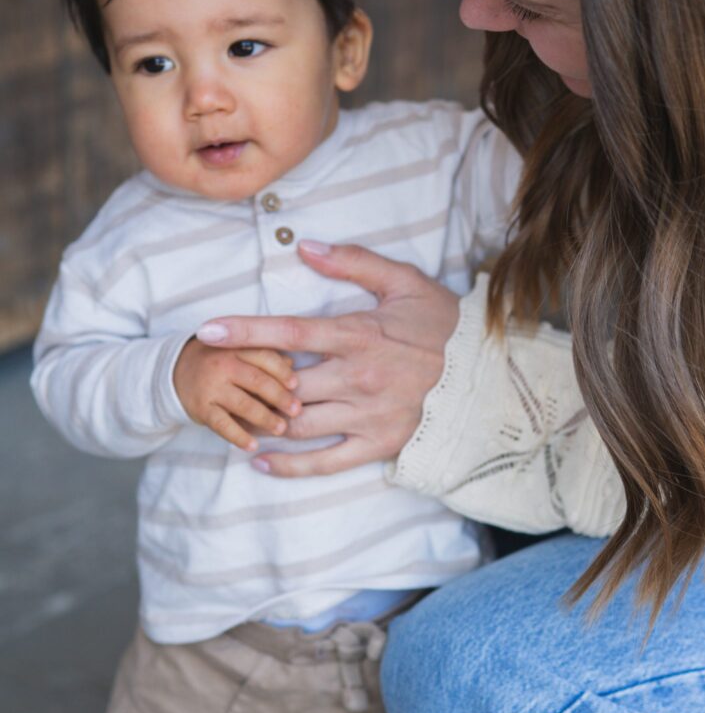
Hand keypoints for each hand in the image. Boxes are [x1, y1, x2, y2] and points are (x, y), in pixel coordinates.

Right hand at [173, 340, 300, 451]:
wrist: (175, 371)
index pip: (264, 356)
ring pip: (243, 404)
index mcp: (236, 347)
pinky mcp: (201, 408)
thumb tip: (292, 363)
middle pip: (257, 380)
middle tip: (296, 410)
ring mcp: (211, 387)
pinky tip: (253, 445)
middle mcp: (222, 365)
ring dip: (265, 418)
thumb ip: (264, 356)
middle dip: (280, 397)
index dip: (282, 371)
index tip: (296, 385)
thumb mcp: (238, 351)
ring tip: (281, 428)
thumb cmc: (218, 361)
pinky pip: (222, 425)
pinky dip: (239, 436)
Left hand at [196, 241, 459, 475]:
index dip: (245, 332)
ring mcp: (365, 416)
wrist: (488, 375)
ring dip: (261, 421)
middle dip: (248, 382)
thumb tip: (304, 246)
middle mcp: (356, 378)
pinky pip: (324, 462)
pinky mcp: (377, 445)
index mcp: (358, 335)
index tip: (207, 331)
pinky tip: (260, 461)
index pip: (289, 333)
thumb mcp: (404, 282)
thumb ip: (353, 261)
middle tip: (221, 378)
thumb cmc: (443, 324)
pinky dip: (288, 466)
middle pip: (284, 385)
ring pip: (296, 425)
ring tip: (233, 415)